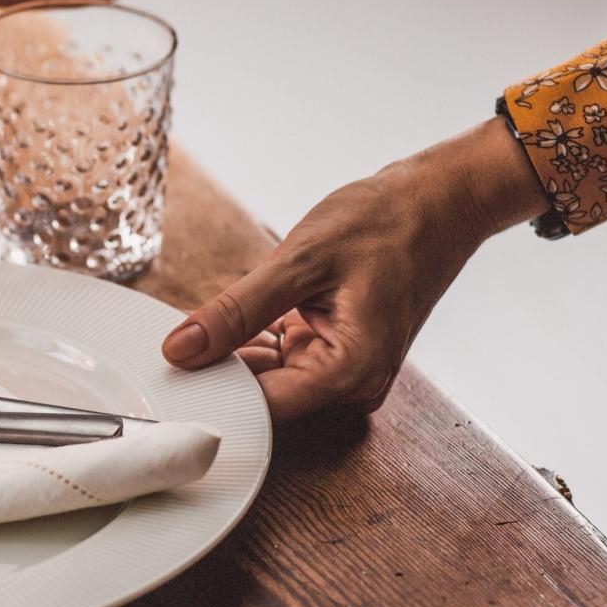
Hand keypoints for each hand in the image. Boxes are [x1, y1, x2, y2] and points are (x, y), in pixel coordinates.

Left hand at [161, 117, 550, 420]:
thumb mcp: (300, 261)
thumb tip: (181, 349)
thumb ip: (237, 311)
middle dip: (216, 371)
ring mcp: (346, 367)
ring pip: (268, 376)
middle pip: (262, 396)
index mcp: (349, 372)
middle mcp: (351, 383)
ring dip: (233, 352)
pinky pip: (283, 355)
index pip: (260, 407)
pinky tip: (232, 314)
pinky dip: (255, 337)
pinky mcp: (338, 348)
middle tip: (167, 344)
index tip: (165, 377)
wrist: (441, 198)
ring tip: (199, 322)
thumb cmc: (387, 221)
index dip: (209, 393)